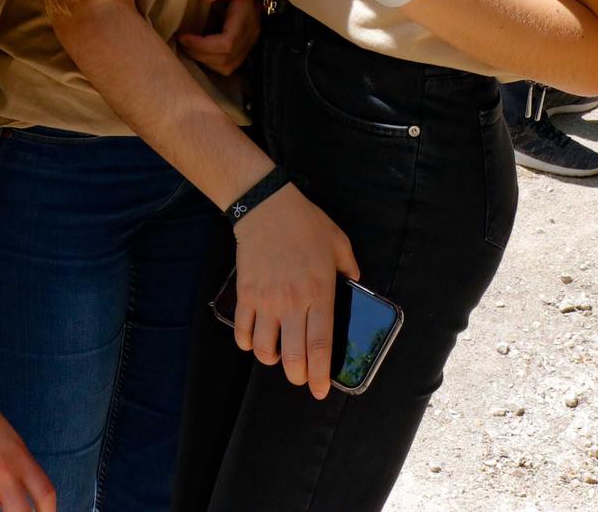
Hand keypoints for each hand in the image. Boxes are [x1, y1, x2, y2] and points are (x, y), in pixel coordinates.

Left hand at [176, 0, 260, 76]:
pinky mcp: (246, 48)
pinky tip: (199, 52)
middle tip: (180, 43)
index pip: (226, 43)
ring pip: (227, 67)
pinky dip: (211, 63)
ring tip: (187, 48)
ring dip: (203, 60)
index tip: (182, 37)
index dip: (202, 45)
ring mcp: (249, 44)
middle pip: (225, 59)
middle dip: (198, 54)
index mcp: (245, 19)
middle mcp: (250, 35)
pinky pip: (229, 66)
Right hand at [231, 184, 360, 399]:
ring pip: (264, 349)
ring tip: (278, 356)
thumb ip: (350, 267)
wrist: (267, 207)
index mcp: (320, 294)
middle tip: (301, 378)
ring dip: (271, 359)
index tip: (321, 390)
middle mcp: (292, 303)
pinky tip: (254, 340)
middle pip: (293, 357)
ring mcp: (266, 301)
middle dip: (297, 377)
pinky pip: (242, 330)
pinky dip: (246, 343)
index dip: (320, 374)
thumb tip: (355, 282)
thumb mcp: (339, 242)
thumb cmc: (306, 224)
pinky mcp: (246, 294)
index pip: (320, 346)